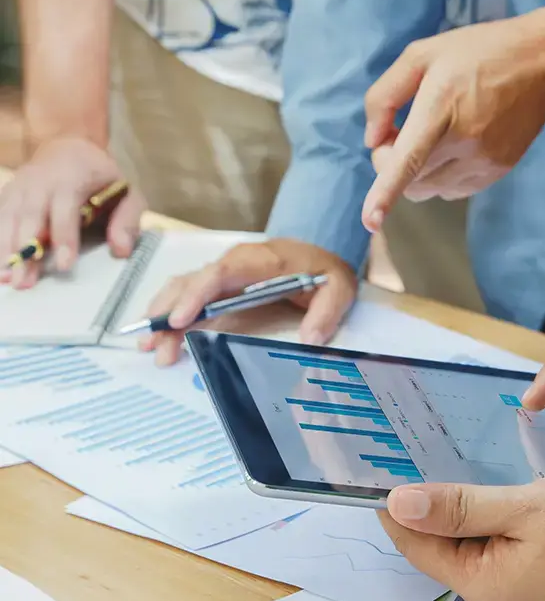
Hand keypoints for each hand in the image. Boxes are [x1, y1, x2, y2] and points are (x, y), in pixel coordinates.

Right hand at [0, 137, 144, 287]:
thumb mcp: (126, 192)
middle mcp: (39, 183)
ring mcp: (19, 189)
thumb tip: (121, 250)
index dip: (64, 238)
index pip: (65, 212)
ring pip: (8, 220)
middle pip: (30, 219)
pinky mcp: (7, 195)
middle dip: (27, 252)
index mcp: (71, 180)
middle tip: (25, 283)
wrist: (69, 147)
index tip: (65, 265)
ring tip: (6, 280)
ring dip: (5, 250)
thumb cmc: (101, 177)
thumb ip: (127, 221)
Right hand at [140, 238, 357, 365]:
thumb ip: (326, 313)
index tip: (180, 321)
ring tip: (148, 344)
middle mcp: (235, 262)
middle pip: (193, 282)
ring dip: (163, 313)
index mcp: (261, 261)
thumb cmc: (326, 272)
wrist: (322, 256)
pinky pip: (190, 293)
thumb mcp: (338, 290)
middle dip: (169, 312)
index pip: (221, 273)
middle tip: (155, 344)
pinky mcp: (220, 283)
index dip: (197, 296)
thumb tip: (309, 338)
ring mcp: (225, 271)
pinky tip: (159, 333)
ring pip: (184, 286)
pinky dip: (171, 311)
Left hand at [360, 5, 544, 230]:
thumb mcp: (422, 54)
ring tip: (429, 139)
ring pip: (429, 190)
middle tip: (398, 133)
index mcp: (441, 106)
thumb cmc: (478, 51)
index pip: (409, 159)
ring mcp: (483, 162)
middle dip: (392, 165)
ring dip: (416, 173)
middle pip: (410, 181)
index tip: (370, 221)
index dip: (385, 192)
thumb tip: (372, 139)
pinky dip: (439, 177)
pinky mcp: (496, 172)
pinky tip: (452, 148)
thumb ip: (386, 95)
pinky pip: (452, 191)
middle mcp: (464, 142)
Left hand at [379, 478, 544, 600]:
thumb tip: (396, 504)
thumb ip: (459, 507)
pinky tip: (488, 495)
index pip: (417, 545)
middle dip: (425, 510)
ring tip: (447, 468)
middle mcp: (495, 600)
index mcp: (484, 586)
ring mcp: (519, 595)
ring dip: (457, 514)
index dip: (396, 508)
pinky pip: (496, 552)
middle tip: (413, 458)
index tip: (379, 469)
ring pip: (469, 549)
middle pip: (440, 551)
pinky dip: (486, 524)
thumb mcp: (524, 507)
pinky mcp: (539, 583)